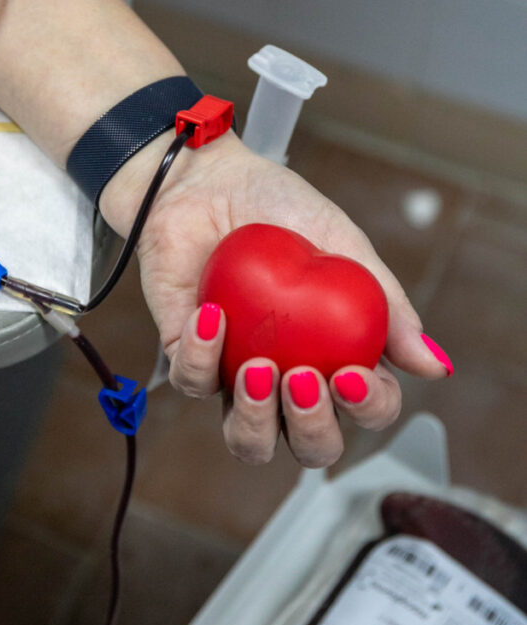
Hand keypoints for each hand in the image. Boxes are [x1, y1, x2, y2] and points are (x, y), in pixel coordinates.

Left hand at [102, 130, 452, 467]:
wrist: (206, 179)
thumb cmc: (279, 209)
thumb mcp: (344, 245)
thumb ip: (387, 305)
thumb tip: (437, 368)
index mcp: (336, 355)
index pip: (366, 407)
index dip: (368, 408)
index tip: (352, 374)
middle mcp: (289, 378)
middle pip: (311, 445)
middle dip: (312, 428)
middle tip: (302, 380)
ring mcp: (235, 373)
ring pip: (248, 440)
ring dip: (256, 420)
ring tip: (258, 370)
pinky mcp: (186, 357)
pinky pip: (193, 382)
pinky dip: (202, 354)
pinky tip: (211, 316)